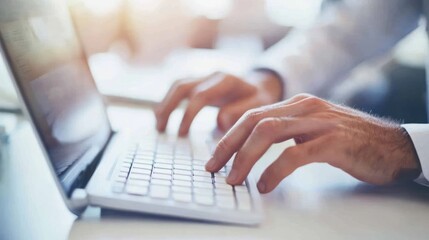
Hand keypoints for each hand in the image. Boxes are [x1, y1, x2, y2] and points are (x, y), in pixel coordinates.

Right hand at [155, 71, 281, 135]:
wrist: (261, 85)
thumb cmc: (260, 98)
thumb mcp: (259, 105)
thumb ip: (240, 112)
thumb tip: (220, 122)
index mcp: (226, 81)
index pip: (200, 95)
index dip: (188, 114)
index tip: (181, 134)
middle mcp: (212, 75)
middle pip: (182, 86)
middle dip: (168, 107)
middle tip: (161, 129)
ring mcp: (204, 77)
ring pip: (177, 85)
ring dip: (165, 104)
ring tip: (159, 125)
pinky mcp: (199, 83)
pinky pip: (179, 88)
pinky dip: (168, 101)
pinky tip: (163, 116)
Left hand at [205, 94, 420, 192]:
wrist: (392, 146)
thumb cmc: (350, 142)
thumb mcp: (313, 129)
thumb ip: (287, 132)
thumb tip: (254, 149)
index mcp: (297, 105)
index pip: (253, 116)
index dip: (229, 136)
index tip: (215, 157)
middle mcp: (305, 108)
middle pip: (254, 121)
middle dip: (228, 145)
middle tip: (214, 167)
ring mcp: (319, 123)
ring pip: (269, 132)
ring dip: (245, 157)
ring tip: (234, 179)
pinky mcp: (333, 142)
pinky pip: (295, 154)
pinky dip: (275, 170)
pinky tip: (265, 185)